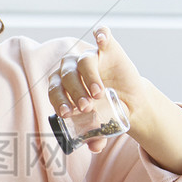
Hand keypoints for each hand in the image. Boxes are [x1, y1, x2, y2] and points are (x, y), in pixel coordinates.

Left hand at [48, 28, 181, 172]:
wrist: (127, 100)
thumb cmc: (103, 112)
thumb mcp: (99, 125)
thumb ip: (95, 135)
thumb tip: (94, 147)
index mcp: (61, 85)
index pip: (54, 91)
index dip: (59, 101)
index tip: (68, 114)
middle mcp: (70, 68)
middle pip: (66, 76)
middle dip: (74, 92)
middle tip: (86, 107)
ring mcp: (88, 56)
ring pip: (82, 62)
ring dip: (88, 77)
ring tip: (98, 94)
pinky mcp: (108, 49)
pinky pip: (103, 36)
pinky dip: (102, 35)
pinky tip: (101, 39)